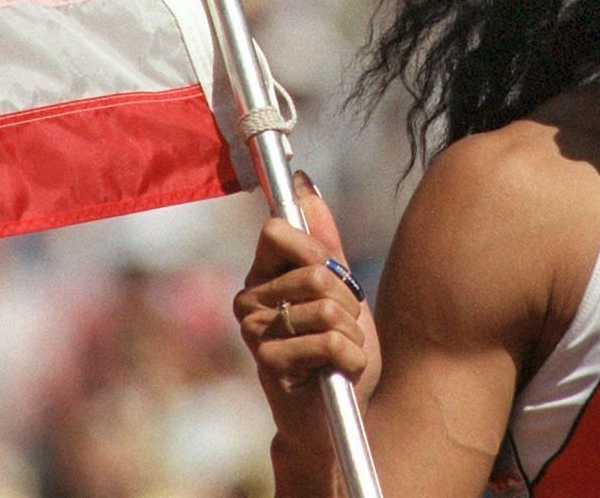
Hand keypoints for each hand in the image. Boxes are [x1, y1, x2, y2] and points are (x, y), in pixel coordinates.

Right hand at [235, 174, 380, 443]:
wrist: (333, 414)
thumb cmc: (335, 348)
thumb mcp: (339, 289)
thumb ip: (324, 241)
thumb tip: (305, 184)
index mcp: (262, 275)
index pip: (276, 229)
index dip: (315, 248)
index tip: (333, 273)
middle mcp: (248, 299)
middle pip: (314, 271)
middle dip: (346, 300)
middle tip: (343, 324)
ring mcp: (254, 331)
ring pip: (326, 308)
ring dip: (352, 333)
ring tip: (340, 351)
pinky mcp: (267, 362)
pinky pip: (330, 342)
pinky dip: (351, 357)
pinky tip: (339, 371)